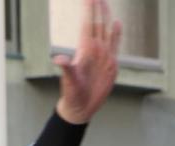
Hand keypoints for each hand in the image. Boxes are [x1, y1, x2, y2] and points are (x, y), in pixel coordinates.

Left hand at [54, 0, 121, 124]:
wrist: (81, 107)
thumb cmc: (72, 93)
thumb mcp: (69, 81)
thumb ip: (66, 68)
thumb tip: (57, 59)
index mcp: (84, 49)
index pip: (87, 24)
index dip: (88, 10)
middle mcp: (94, 49)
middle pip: (97, 23)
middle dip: (97, 8)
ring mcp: (103, 55)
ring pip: (105, 30)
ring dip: (106, 16)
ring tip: (104, 2)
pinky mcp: (111, 63)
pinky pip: (115, 44)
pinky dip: (116, 33)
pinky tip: (117, 22)